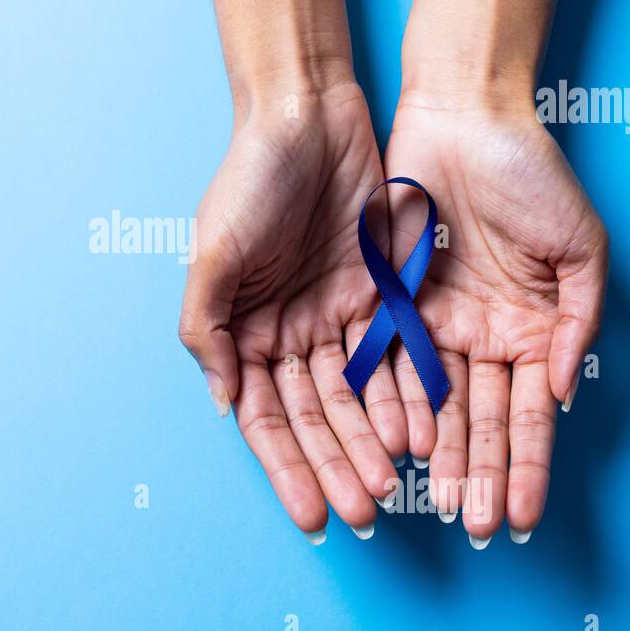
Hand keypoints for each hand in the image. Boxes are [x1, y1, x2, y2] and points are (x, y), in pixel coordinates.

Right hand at [179, 82, 408, 539]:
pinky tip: (422, 432)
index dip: (288, 467)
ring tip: (397, 486)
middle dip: (338, 466)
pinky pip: (398, 354)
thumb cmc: (249, 179)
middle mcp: (292, 333)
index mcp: (245, 331)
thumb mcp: (213, 251)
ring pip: (360, 395)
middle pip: (317, 417)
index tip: (311, 515)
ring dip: (374, 442)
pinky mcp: (383, 293)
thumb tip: (224, 402)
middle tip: (365, 513)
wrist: (307, 115)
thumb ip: (208, 328)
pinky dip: (407, 393)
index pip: (268, 416)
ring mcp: (338, 316)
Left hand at [382, 97, 608, 544]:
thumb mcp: (580, 247)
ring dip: (433, 456)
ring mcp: (431, 324)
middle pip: (476, 421)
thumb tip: (562, 393)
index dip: (526, 467)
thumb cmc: (531, 176)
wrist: (464, 120)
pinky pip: (386, 361)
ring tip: (430, 503)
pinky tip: (396, 445)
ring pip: (429, 404)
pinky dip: (390, 403)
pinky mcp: (387, 302)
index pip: (526, 415)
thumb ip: (577, 322)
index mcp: (528, 332)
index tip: (522, 516)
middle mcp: (477, 338)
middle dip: (477, 475)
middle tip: (474, 526)